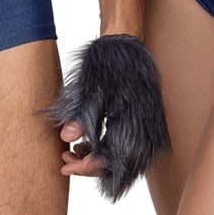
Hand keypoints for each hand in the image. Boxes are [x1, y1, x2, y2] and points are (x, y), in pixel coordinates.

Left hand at [40, 34, 170, 203]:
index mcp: (130, 126)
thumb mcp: (90, 90)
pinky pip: (128, 151)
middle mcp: (144, 135)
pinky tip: (90, 144)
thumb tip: (65, 139)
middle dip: (88, 166)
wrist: (128, 47)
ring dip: (98, 161)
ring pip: (122, 162)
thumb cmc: (108, 66)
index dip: (83, 168)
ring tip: (75, 150)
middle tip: (65, 157)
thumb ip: (79, 117)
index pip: (106, 162)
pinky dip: (109, 152)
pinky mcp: (148, 130)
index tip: (64, 166)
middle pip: (115, 167)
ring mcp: (149, 134)